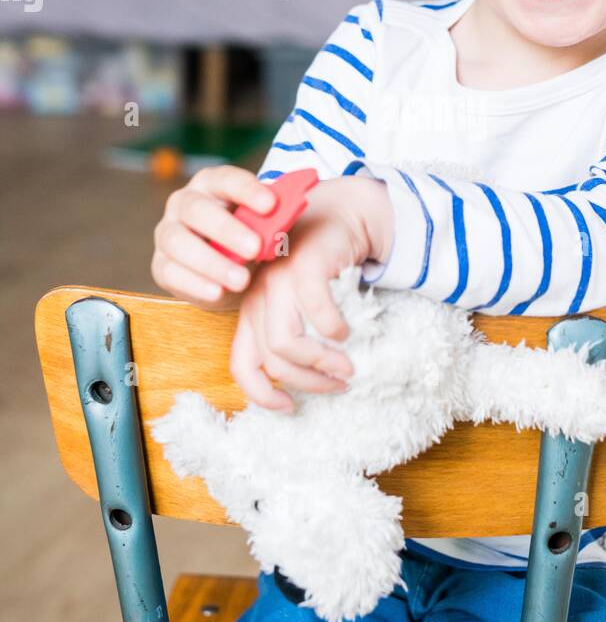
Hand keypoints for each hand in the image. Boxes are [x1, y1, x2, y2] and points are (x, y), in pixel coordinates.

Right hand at [151, 165, 278, 308]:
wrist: (233, 273)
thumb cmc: (251, 238)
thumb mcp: (265, 226)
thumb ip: (272, 220)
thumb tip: (287, 218)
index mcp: (212, 184)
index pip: (226, 179)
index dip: (247, 190)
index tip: (271, 205)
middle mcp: (183, 203)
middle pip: (197, 209)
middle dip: (227, 230)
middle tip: (256, 248)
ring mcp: (168, 233)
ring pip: (179, 242)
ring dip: (212, 262)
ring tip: (241, 280)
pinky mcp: (161, 265)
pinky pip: (172, 273)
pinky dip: (196, 284)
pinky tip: (218, 292)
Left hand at [229, 176, 393, 410]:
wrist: (339, 213)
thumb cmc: (319, 264)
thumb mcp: (297, 303)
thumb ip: (292, 334)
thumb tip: (302, 383)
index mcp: (251, 311)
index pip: (242, 365)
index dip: (262, 395)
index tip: (290, 408)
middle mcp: (258, 297)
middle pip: (272, 361)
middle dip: (308, 382)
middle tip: (338, 385)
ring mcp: (278, 280)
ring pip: (288, 343)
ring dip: (321, 363)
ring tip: (347, 367)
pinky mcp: (304, 265)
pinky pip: (316, 312)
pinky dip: (334, 330)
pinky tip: (346, 331)